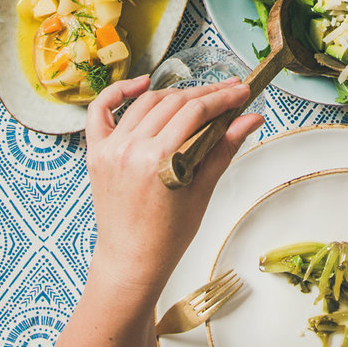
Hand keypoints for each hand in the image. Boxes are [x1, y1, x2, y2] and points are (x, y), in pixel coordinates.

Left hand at [82, 77, 262, 299]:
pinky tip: (141, 84)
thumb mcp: (202, 191)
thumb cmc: (167, 237)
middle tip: (229, 92)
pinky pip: (100, 111)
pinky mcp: (96, 153)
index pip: (196, 112)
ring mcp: (110, 149)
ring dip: (175, 94)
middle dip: (206, 94)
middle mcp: (131, 149)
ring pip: (146, 103)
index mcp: (159, 161)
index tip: (241, 92)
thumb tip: (251, 119)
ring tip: (198, 97)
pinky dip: (119, 92)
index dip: (223, 98)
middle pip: (174, 103)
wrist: (131, 262)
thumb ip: (224, 148)